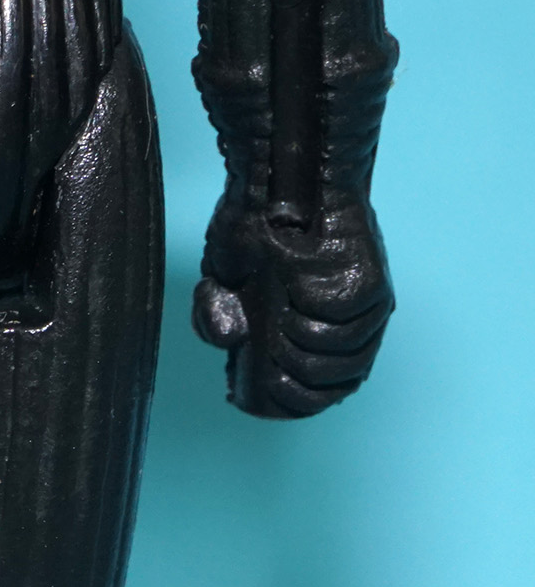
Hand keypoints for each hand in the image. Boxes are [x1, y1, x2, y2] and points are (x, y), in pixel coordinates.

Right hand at [193, 194, 393, 418]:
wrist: (276, 182)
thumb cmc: (255, 233)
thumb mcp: (222, 286)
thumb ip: (216, 319)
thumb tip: (231, 339)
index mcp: (321, 338)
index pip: (321, 396)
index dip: (287, 404)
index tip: (250, 389)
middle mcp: (352, 328)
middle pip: (333, 386)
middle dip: (289, 376)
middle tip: (265, 344)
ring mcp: (366, 307)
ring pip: (337, 357)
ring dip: (297, 343)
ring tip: (280, 310)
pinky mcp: (369, 283)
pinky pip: (338, 320)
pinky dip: (307, 311)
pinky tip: (293, 286)